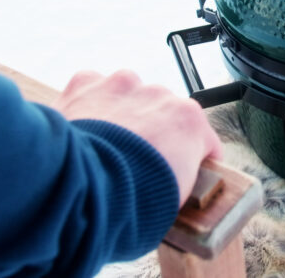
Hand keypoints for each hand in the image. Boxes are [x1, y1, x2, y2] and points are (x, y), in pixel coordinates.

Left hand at [51, 70, 222, 207]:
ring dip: (121, 116)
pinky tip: (83, 131)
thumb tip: (171, 186)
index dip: (192, 156)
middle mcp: (159, 95)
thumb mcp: (177, 199)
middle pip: (161, 112)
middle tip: (134, 164)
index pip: (201, 136)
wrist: (83, 190)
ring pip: (127, 96)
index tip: (180, 169)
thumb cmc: (131, 200)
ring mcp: (122, 86)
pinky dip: (89, 106)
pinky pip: (92, 90)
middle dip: (151, 133)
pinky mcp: (86, 85)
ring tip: (105, 148)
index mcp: (188, 122)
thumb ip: (181, 178)